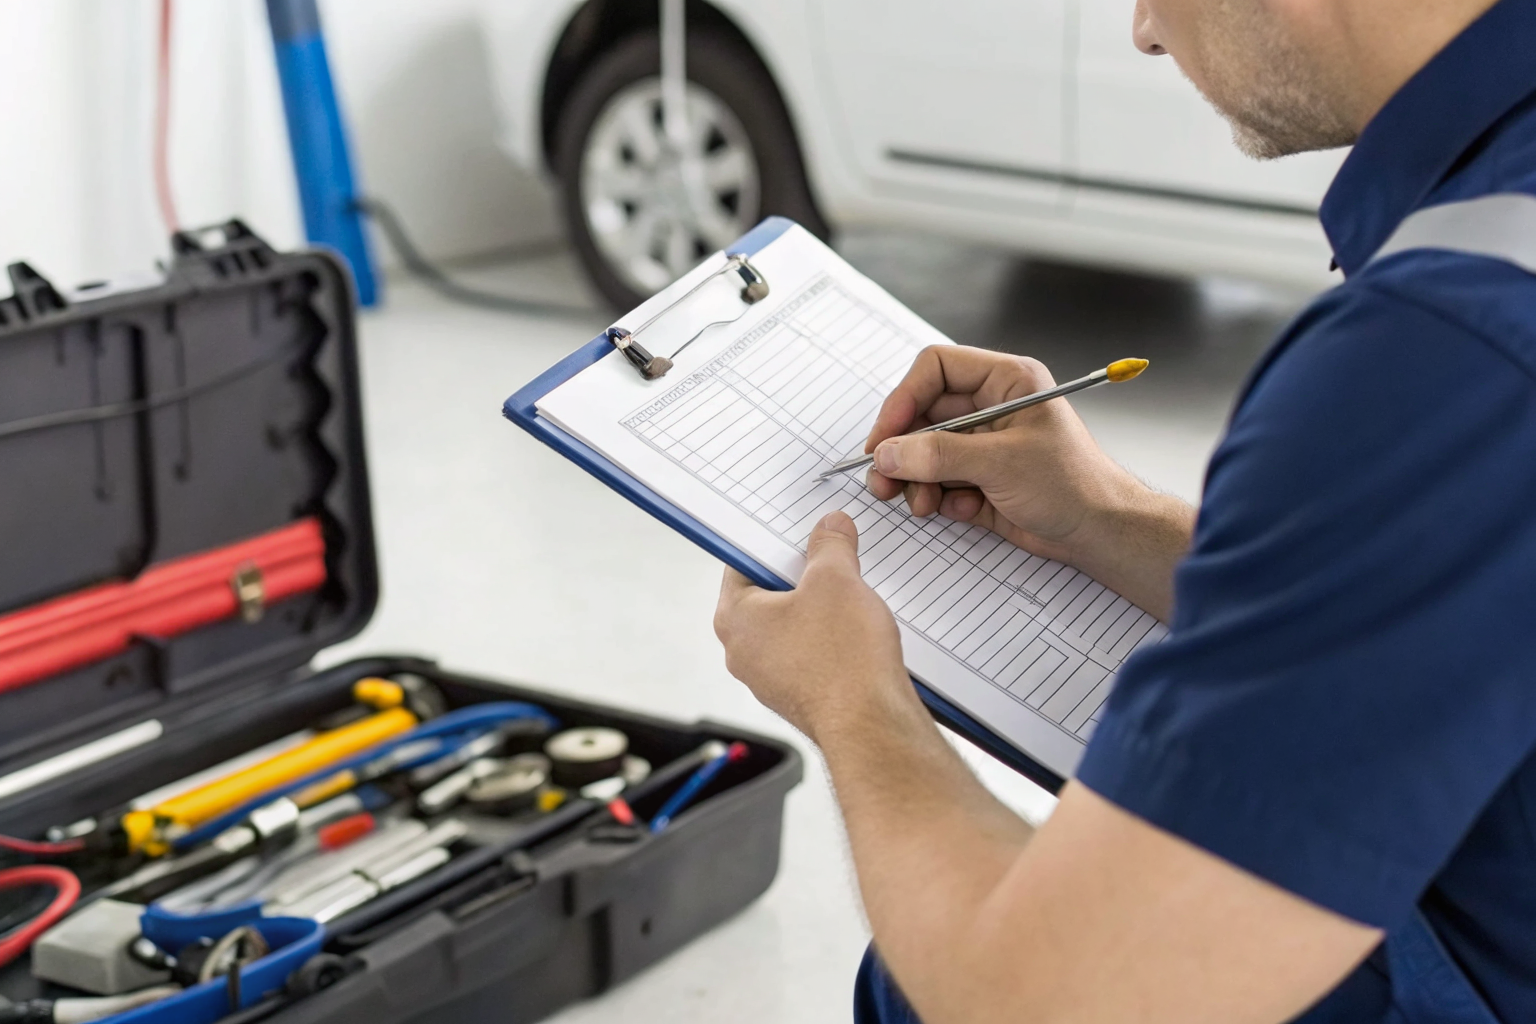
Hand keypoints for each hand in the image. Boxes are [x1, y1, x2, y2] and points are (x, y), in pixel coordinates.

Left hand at [714, 512, 914, 742]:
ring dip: (821, 609)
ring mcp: (772, 678)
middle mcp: (744, 652)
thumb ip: (830, 545)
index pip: (742, 563)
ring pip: (793, 625)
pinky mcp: (801, 696)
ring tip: (851, 599)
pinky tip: (859, 634)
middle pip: (769, 594)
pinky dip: (832, 640)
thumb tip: (830, 528)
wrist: (872, 727)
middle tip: (832, 562)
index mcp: (735, 619)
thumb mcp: (836, 579)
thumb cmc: (843, 661)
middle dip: (803, 576)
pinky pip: (812, 654)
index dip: (774, 543)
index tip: (799, 534)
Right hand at [866, 346, 1142, 564]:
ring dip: (916, 480)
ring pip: (924, 452)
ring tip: (921, 505)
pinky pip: (939, 481)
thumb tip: (888, 453)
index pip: (936, 369)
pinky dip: (940, 499)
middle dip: (902, 450)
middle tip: (882, 479)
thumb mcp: (1001, 463)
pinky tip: (964, 510)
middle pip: (922, 414)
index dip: (905, 398)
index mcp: (1004, 381)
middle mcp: (989, 407)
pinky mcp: (978, 478)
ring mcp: (982, 444)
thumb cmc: (1072, 484)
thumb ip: (940, 455)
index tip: (886, 435)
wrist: (1099, 533)